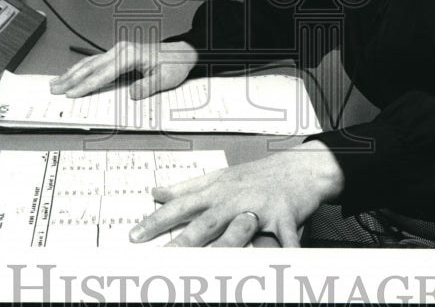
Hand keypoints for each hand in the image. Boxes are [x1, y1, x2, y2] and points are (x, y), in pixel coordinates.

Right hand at [48, 40, 197, 99]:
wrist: (181, 53)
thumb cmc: (174, 66)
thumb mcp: (165, 79)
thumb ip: (148, 87)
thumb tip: (132, 94)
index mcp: (130, 56)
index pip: (103, 73)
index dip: (86, 85)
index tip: (71, 94)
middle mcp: (121, 51)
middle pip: (90, 66)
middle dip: (71, 79)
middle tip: (53, 89)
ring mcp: (118, 51)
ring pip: (90, 62)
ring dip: (72, 73)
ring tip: (55, 82)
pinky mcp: (118, 54)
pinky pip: (95, 61)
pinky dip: (81, 68)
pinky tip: (71, 73)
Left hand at [129, 141, 343, 246]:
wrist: (299, 167)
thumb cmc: (257, 175)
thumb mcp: (220, 177)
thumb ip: (186, 187)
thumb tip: (156, 192)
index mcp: (217, 190)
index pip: (181, 206)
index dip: (157, 220)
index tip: (135, 235)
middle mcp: (234, 198)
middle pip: (205, 222)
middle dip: (182, 241)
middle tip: (161, 257)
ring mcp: (259, 205)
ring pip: (238, 229)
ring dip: (224, 248)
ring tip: (208, 267)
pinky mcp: (285, 214)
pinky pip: (286, 235)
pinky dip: (288, 249)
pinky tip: (286, 263)